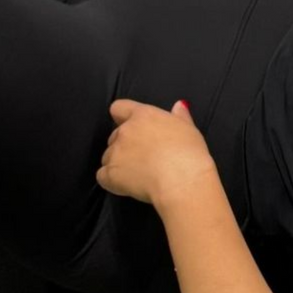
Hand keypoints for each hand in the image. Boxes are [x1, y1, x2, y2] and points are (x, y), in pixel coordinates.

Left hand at [97, 98, 217, 208]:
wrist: (181, 179)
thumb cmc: (189, 154)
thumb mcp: (189, 129)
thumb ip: (180, 116)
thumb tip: (178, 106)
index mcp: (143, 116)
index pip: (119, 108)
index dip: (123, 117)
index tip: (130, 126)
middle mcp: (126, 131)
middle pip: (115, 136)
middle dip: (125, 145)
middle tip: (144, 157)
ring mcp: (116, 152)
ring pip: (108, 156)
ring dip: (119, 163)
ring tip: (139, 174)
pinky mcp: (111, 174)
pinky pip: (103, 176)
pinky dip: (112, 181)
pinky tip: (127, 186)